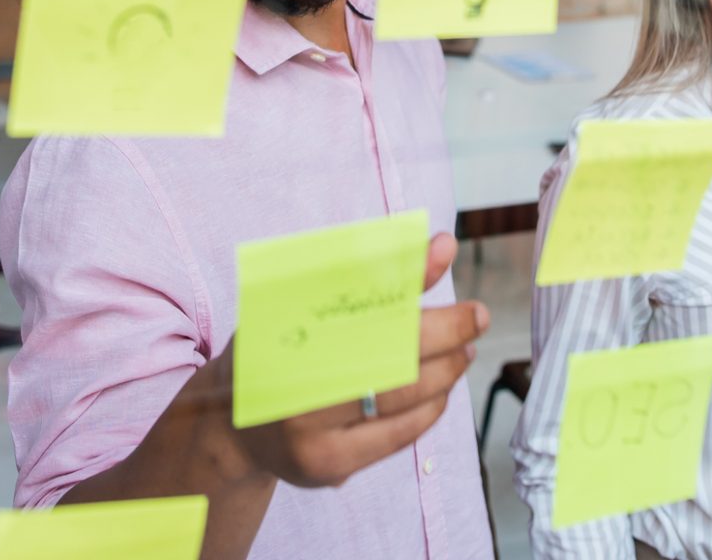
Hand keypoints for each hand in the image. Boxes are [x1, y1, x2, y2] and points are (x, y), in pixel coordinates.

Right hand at [218, 232, 488, 489]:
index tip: (447, 251)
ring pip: (398, 398)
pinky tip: (442, 388)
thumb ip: (373, 276)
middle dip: (444, 333)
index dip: (408, 275)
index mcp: (284, 325)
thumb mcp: (305, 303)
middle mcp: (292, 379)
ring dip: (445, 371)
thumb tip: (440, 247)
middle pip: (387, 353)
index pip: (355, 294)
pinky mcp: (326, 465)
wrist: (234, 426)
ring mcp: (307, 429)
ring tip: (465, 350)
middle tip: (477, 316)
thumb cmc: (279, 351)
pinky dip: (428, 408)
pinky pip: (396, 436)